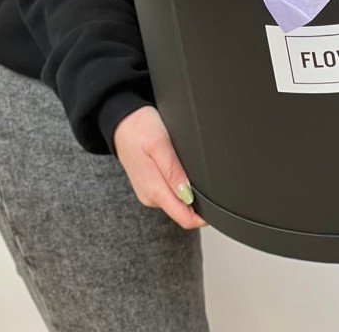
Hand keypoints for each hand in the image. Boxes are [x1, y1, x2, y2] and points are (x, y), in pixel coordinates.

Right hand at [113, 105, 205, 229]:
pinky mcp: (150, 185)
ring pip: (177, 202)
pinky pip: (170, 193)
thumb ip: (173, 170)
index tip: (218, 204)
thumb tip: (188, 194)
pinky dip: (180, 186)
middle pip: (183, 212)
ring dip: (190, 193)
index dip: (204, 217)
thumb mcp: (159, 143)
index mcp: (154, 190)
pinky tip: (182, 169)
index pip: (184, 218)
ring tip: (195, 171)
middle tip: (210, 181)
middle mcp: (151, 197)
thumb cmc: (139, 128)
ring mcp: (149, 192)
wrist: (120, 121)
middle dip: (200, 204)